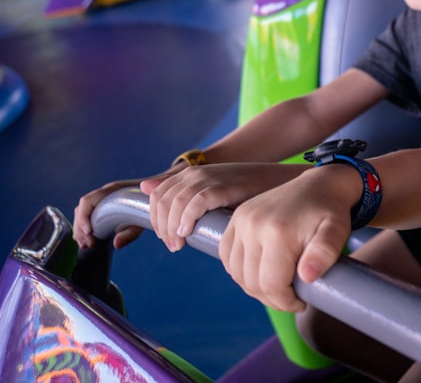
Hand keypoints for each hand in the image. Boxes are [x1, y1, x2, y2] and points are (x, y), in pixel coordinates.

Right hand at [73, 165, 182, 248]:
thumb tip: (116, 244)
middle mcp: (105, 193)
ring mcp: (104, 199)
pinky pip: (89, 215)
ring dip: (81, 229)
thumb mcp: (143, 218)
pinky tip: (88, 241)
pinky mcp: (106, 206)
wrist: (162, 188)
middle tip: (88, 244)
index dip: (83, 217)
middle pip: (82, 208)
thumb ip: (131, 231)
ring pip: (83, 212)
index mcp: (112, 191)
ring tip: (87, 244)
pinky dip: (85, 228)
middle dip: (81, 227)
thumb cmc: (153, 202)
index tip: (89, 233)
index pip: (87, 201)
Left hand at [142, 162, 305, 251]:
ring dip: (171, 228)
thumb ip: (180, 191)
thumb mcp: (210, 188)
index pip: (156, 194)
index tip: (164, 237)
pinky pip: (194, 204)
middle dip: (160, 226)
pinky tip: (187, 233)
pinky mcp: (220, 187)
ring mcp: (207, 179)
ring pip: (174, 204)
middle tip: (173, 246)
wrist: (276, 180)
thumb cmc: (245, 190)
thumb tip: (145, 186)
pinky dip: (186, 219)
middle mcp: (195, 174)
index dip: (154, 217)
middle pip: (162, 201)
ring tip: (178, 245)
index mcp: (190, 174)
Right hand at [219, 165, 358, 311]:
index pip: (271, 285)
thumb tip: (307, 276)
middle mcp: (253, 225)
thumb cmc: (331, 211)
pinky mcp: (235, 218)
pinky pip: (227, 257)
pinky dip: (240, 271)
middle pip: (252, 283)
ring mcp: (240, 220)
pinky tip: (261, 272)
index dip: (286, 302)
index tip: (302, 302)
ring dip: (255, 287)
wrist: (319, 183)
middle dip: (272, 298)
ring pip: (237, 273)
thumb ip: (325, 252)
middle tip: (292, 297)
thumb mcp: (337, 230)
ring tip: (279, 286)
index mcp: (278, 231)